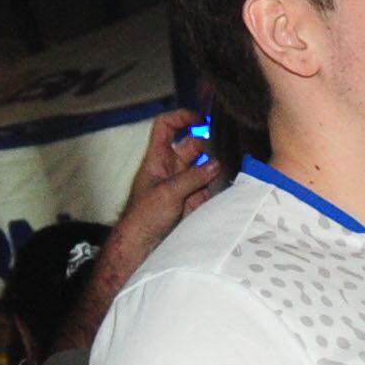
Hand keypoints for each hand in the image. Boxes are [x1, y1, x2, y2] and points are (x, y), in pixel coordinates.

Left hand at [67, 113, 222, 346]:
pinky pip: (208, 192)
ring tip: (223, 179)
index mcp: (157, 159)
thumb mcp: (168, 193)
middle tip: (221, 155)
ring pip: (203, 170)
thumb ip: (193, 178)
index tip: (201, 117)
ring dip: (213, 173)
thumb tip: (216, 164)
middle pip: (191, 147)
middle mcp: (170, 170)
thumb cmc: (144, 217)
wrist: (141, 247)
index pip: (166, 127)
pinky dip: (215, 193)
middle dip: (206, 149)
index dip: (181, 117)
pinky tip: (220, 198)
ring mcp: (182, 187)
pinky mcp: (192, 205)